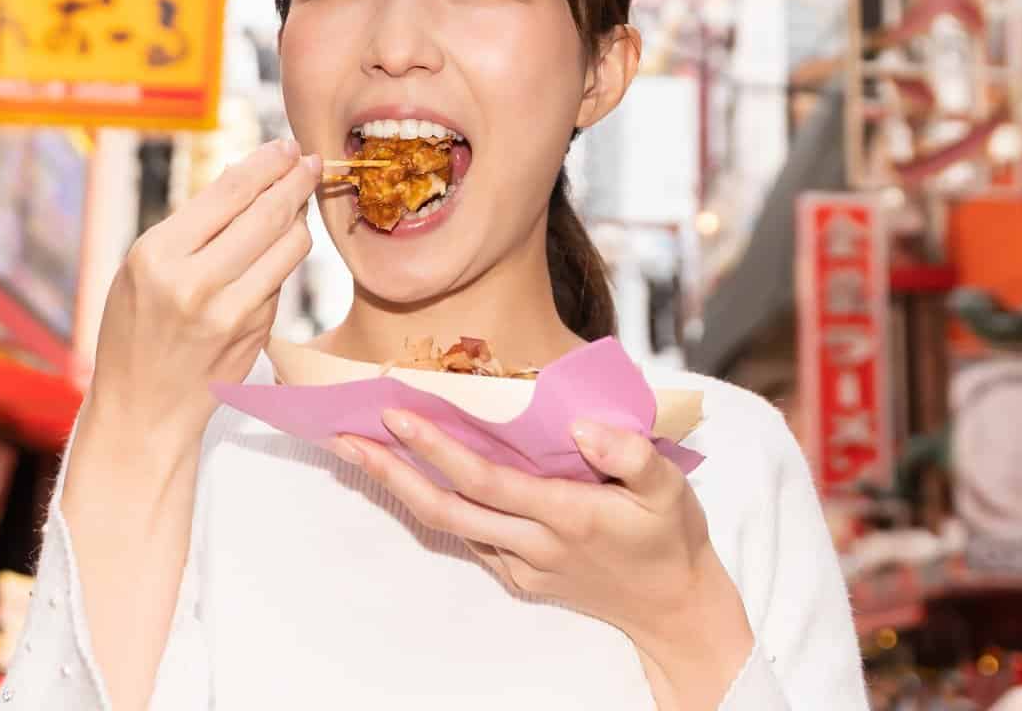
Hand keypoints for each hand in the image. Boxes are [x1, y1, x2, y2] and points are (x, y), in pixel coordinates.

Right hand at [84, 139, 320, 462]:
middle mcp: (195, 282)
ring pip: (289, 245)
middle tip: (310, 161)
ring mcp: (231, 312)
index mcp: (158, 255)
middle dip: (296, 180)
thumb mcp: (142, 269)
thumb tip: (246, 174)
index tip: (286, 147)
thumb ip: (193, 226)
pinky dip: (285, 258)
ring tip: (298, 200)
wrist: (144, 408)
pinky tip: (279, 248)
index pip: (228, 192)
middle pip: (268, 213)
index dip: (266, 163)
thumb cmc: (136, 330)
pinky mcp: (256, 333)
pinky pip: (283, 279)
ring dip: (300, 217)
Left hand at [337, 413, 753, 708]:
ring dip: (402, 490)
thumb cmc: (671, 537)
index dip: (439, 449)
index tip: (400, 414)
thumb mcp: (670, 488)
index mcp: (567, 516)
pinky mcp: (520, 578)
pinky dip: (434, 509)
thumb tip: (584, 427)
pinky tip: (411, 481)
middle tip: (347, 435)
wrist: (674, 607)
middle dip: (393, 472)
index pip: (488, 479)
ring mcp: (523, 565)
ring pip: (450, 527)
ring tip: (362, 452)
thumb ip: (631, 455)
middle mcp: (535, 544)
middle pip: (449, 509)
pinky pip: (468, 539)